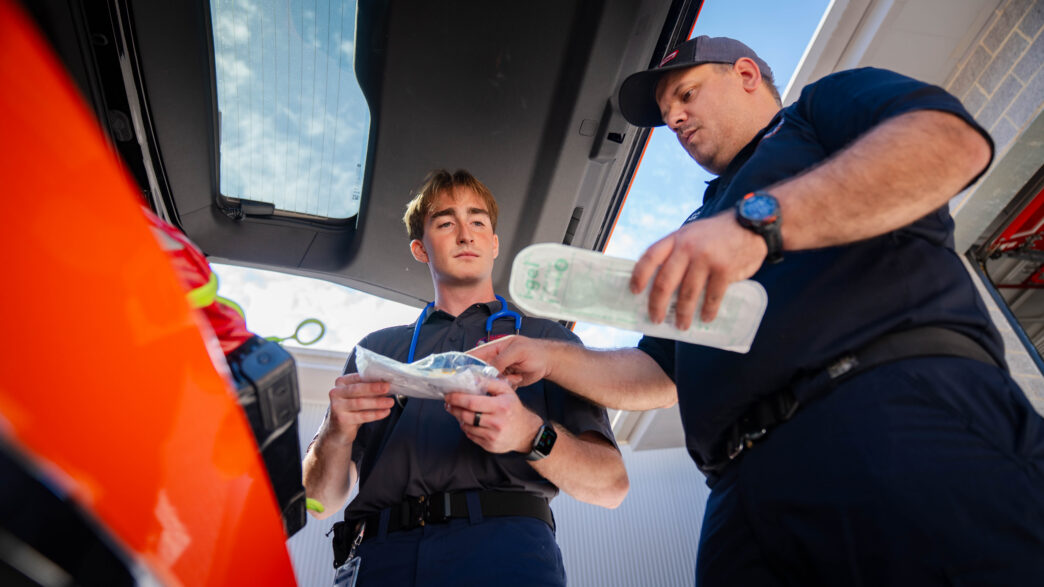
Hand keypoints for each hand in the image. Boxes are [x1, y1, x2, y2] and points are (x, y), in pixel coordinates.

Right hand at [325, 373, 395, 444]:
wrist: (338, 430)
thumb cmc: (351, 410)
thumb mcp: (357, 396)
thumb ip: (367, 389)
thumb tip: (386, 385)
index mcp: (340, 383)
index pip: (357, 378)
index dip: (372, 379)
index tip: (385, 380)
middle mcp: (336, 393)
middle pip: (357, 389)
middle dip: (374, 388)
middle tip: (387, 388)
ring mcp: (337, 406)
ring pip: (360, 403)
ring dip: (377, 402)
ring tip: (390, 402)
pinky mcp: (341, 419)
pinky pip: (362, 416)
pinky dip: (375, 414)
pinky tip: (385, 412)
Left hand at [444, 379, 542, 453]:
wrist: (525, 432)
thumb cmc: (513, 409)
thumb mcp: (506, 391)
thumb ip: (489, 382)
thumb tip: (472, 378)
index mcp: (500, 406)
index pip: (472, 403)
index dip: (457, 399)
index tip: (448, 395)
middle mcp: (496, 422)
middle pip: (466, 415)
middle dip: (453, 408)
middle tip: (448, 403)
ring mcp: (492, 436)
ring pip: (466, 427)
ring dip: (459, 418)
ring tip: (458, 411)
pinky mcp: (489, 446)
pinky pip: (471, 436)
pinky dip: (467, 428)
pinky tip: (469, 422)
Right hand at [468, 335, 553, 388]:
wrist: (548, 362)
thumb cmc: (534, 351)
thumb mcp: (517, 351)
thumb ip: (501, 359)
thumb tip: (488, 369)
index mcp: (494, 348)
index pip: (474, 355)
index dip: (465, 363)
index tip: (460, 374)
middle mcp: (494, 360)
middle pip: (479, 371)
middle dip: (487, 376)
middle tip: (501, 376)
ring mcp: (499, 371)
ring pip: (490, 381)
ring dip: (502, 381)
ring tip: (516, 374)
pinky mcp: (505, 380)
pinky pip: (499, 387)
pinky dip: (508, 385)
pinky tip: (519, 378)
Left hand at [630, 212, 765, 327]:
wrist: (752, 225)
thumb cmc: (717, 234)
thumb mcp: (692, 234)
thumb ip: (677, 251)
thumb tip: (660, 283)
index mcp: (676, 238)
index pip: (650, 257)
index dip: (639, 275)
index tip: (634, 291)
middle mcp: (688, 247)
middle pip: (665, 281)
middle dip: (657, 304)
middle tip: (655, 318)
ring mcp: (706, 259)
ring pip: (687, 293)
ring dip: (682, 313)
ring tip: (681, 325)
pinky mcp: (724, 270)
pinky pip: (712, 297)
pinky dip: (708, 311)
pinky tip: (705, 318)